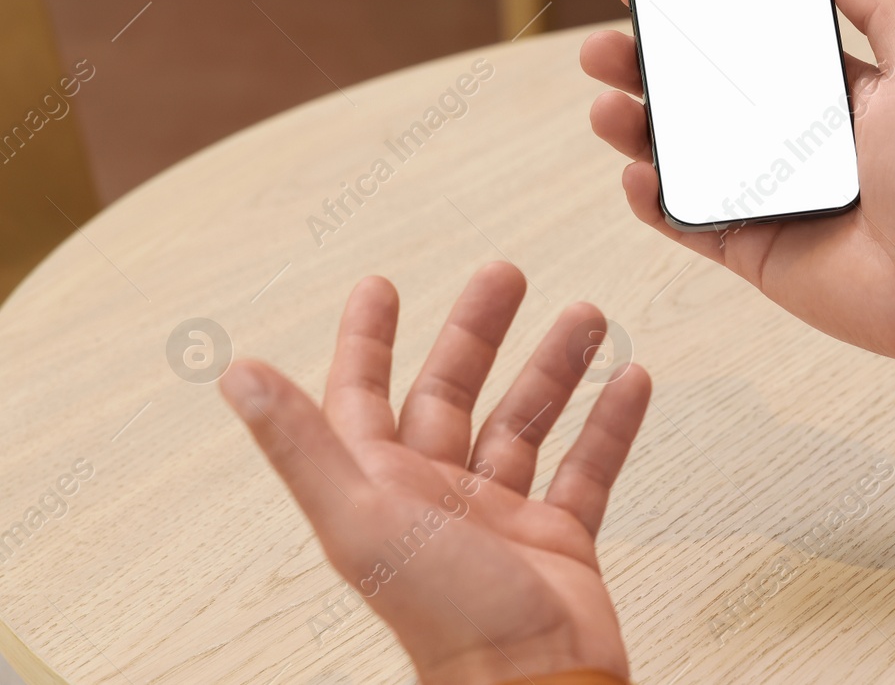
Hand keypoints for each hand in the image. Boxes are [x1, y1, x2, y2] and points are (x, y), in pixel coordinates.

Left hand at [219, 264, 649, 684]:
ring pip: (525, 423)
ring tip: (586, 317)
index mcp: (384, 489)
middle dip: (479, 331)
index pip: (364, 398)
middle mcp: (438, 498)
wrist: (536, 682)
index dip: (368, 341)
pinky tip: (629, 383)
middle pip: (454, 395)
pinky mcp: (558, 539)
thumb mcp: (363, 518)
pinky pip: (586, 468)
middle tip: (506, 276)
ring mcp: (500, 518)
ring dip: (554, 368)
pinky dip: (608, 425)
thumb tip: (238, 376)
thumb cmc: (446, 618)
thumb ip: (302, 445)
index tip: (380, 288)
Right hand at [581, 0, 894, 370]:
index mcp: (822, 99)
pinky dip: (652, 200)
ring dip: (632, 128)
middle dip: (643, 69)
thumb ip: (882, 12)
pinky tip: (636, 173)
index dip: (696, 20)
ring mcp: (763, 196)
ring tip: (606, 104)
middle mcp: (787, 143)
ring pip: (678, 156)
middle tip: (606, 46)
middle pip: (696, 98)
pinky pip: (684, 222)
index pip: (744, 49)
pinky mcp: (749, 248)